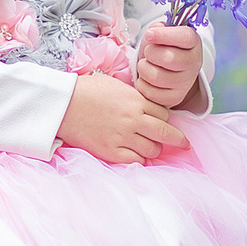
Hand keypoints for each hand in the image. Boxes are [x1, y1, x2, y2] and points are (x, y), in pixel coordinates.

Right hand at [57, 71, 189, 164]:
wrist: (62, 105)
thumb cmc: (86, 91)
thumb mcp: (115, 85)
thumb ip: (135, 97)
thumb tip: (148, 107)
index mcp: (135, 101)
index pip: (164, 114)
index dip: (164, 119)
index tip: (163, 122)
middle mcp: (132, 120)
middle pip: (165, 133)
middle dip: (178, 140)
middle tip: (184, 144)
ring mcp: (122, 137)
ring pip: (153, 149)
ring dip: (154, 148)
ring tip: (149, 146)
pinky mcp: (110, 151)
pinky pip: (136, 160)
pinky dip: (139, 158)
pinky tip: (136, 154)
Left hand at [136, 24, 202, 109]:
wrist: (166, 68)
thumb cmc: (162, 46)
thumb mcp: (162, 32)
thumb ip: (158, 28)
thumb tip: (154, 31)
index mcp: (194, 43)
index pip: (185, 37)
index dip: (164, 35)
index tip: (149, 34)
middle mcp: (194, 64)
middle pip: (168, 58)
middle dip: (150, 52)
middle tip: (148, 52)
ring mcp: (185, 83)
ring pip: (156, 76)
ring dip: (143, 68)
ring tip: (146, 64)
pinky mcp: (175, 98)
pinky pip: (151, 92)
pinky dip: (142, 84)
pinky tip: (146, 78)